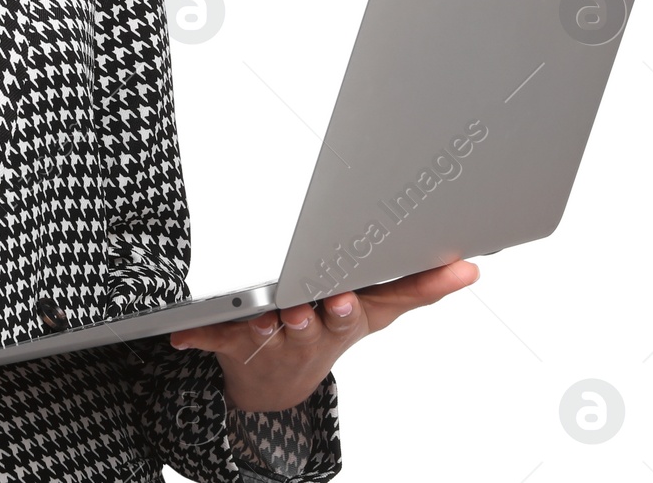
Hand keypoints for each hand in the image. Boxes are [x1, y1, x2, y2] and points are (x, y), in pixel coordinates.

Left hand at [167, 259, 479, 412]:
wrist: (280, 385)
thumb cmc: (330, 329)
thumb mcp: (379, 311)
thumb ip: (423, 286)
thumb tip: (472, 267)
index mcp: (344, 320)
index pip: (356, 313)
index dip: (352, 307)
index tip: (347, 299)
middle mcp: (309, 334)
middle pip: (312, 325)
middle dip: (313, 316)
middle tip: (312, 306)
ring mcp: (272, 342)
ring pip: (268, 332)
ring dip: (264, 325)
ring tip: (260, 317)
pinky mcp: (234, 344)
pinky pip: (214, 338)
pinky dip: (197, 337)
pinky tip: (180, 336)